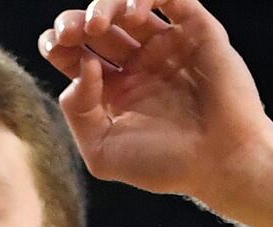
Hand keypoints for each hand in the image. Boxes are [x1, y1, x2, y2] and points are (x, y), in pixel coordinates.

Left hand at [40, 0, 267, 205]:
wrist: (220, 159)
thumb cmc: (164, 164)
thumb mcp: (103, 150)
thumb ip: (79, 112)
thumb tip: (81, 65)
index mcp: (113, 91)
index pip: (77, 56)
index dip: (60, 43)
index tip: (52, 44)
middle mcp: (137, 64)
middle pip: (99, 27)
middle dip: (77, 21)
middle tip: (70, 31)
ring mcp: (166, 44)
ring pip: (130, 6)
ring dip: (108, 4)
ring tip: (97, 24)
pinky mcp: (196, 29)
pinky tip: (133, 13)